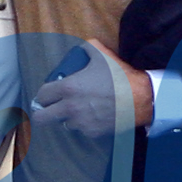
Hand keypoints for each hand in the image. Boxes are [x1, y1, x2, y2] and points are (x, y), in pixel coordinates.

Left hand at [28, 40, 151, 140]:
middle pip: (41, 118)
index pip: (41, 96)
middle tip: (50, 108)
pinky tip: (93, 116)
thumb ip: (86, 48)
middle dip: (42, 113)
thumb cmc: (120, 76)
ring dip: (67, 118)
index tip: (46, 95)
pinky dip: (84, 125)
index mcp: (68, 88)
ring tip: (78, 110)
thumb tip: (81, 48)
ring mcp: (80, 122)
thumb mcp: (102, 54)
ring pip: (64, 124)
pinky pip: (81, 130)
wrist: (140, 98)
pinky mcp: (91, 133)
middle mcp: (70, 107)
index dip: (42, 95)